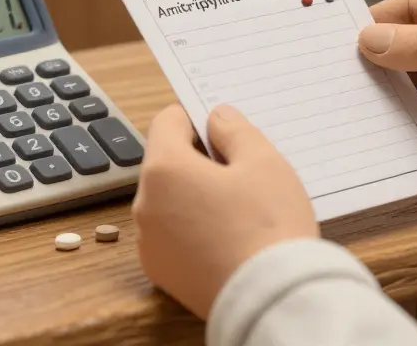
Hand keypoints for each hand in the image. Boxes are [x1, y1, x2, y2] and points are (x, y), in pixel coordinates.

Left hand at [133, 103, 318, 317]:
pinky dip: (194, 232)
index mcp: (164, 170)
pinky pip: (173, 237)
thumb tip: (216, 117)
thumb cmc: (269, 226)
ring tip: (239, 211)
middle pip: (167, 164)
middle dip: (198, 162)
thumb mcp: (263, 161)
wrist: (271, 299)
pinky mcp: (162, 274)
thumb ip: (234, 130)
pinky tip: (228, 239)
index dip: (195, 119)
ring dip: (195, 198)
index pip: (166, 122)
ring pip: (169, 202)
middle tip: (241, 174)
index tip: (223, 131)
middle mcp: (145, 206)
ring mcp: (150, 244)